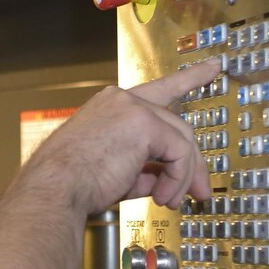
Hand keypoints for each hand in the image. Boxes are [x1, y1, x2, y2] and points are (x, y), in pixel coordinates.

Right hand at [19, 60, 220, 216]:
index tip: (213, 67)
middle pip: (177, 124)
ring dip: (184, 176)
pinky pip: (179, 153)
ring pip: (182, 139)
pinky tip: (162, 197)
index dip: (189, 78)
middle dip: (192, 163)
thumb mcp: (116, 171)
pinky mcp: (144, 123)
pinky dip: (177, 179)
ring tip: (172, 201)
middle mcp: (122, 99)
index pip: (159, 89)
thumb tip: (166, 181)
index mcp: (111, 106)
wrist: (55, 188)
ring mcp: (133, 107)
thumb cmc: (72, 184)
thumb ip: (145, 169)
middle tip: (199, 192)